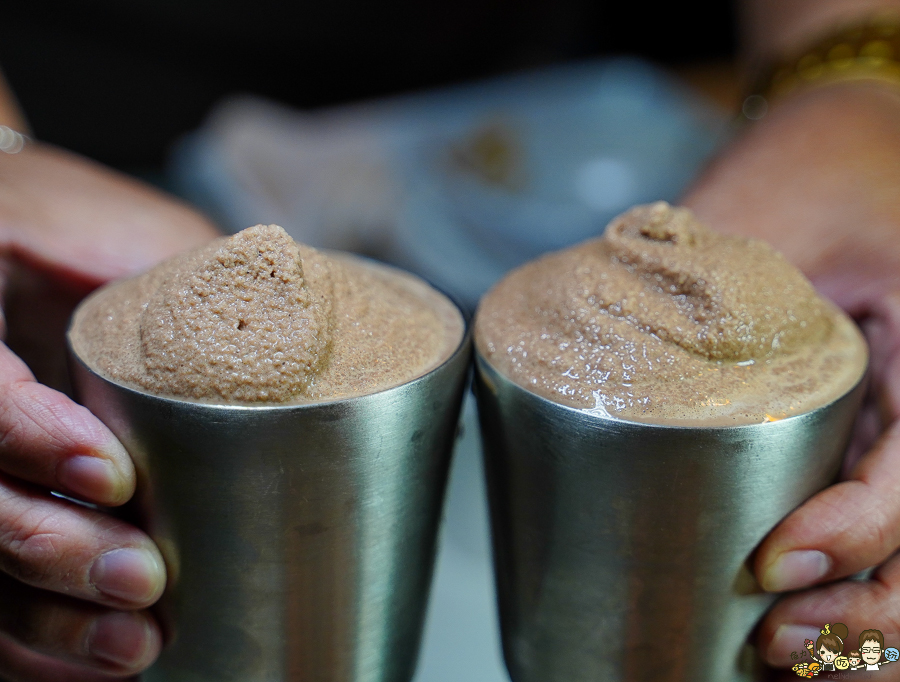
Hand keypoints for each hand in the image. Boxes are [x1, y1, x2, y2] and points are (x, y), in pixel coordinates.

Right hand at [0, 142, 217, 680]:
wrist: (27, 242)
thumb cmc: (82, 230)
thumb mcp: (136, 237)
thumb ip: (185, 273)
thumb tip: (292, 304)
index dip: (28, 437)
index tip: (113, 473)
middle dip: (52, 549)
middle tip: (142, 579)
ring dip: (47, 620)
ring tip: (135, 642)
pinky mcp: (5, 507)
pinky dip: (37, 647)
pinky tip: (101, 663)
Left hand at [684, 83, 899, 678]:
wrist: (838, 150)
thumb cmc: (808, 171)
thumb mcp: (760, 220)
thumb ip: (702, 289)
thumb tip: (589, 350)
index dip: (858, 534)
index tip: (772, 566)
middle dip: (864, 610)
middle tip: (773, 636)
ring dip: (860, 620)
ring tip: (776, 649)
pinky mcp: (866, 438)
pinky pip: (876, 520)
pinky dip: (846, 581)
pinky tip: (789, 617)